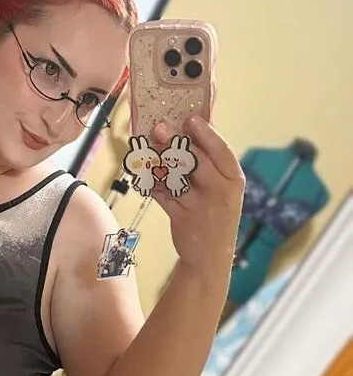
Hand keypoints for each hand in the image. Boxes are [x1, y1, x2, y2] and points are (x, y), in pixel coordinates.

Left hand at [151, 114, 244, 279]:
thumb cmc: (216, 216)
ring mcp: (201, 206)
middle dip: (176, 143)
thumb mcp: (223, 189)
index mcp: (234, 179)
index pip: (221, 151)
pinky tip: (141, 172)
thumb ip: (210, 163)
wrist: (210, 258)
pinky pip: (163, 195)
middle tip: (159, 127)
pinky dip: (151, 182)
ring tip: (146, 145)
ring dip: (159, 160)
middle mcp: (221, 192)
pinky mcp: (182, 218)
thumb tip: (194, 125)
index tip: (191, 117)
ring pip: (176, 177)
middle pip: (196, 161)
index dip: (206, 133)